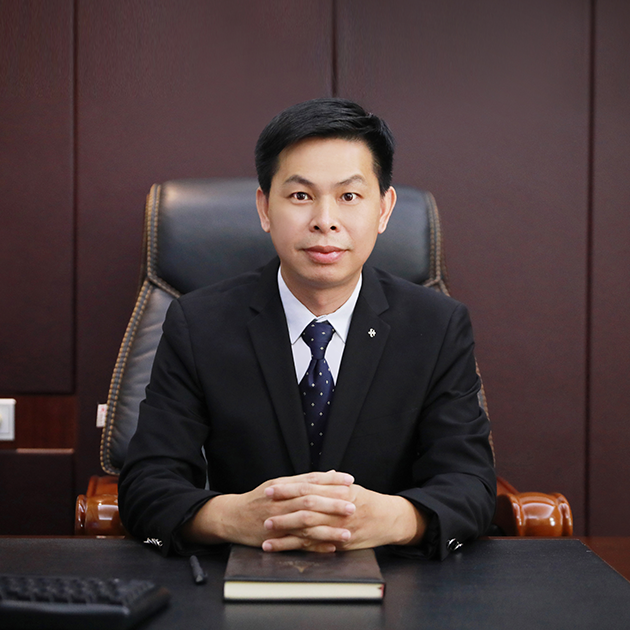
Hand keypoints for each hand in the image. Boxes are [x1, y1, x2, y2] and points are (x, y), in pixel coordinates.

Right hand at [181, 470, 355, 551]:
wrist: (232, 516)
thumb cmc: (258, 499)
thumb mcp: (279, 484)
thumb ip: (304, 480)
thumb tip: (330, 473)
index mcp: (283, 486)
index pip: (311, 480)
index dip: (331, 480)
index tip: (349, 481)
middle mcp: (281, 501)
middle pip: (310, 500)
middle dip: (333, 504)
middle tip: (353, 506)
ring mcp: (279, 520)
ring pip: (306, 524)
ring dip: (328, 529)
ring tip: (347, 533)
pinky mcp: (276, 538)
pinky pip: (298, 544)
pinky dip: (315, 546)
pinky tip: (330, 548)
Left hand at [261, 481, 426, 551]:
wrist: (390, 520)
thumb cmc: (369, 502)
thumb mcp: (351, 488)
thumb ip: (331, 483)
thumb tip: (314, 477)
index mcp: (338, 492)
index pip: (308, 489)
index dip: (288, 489)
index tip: (271, 488)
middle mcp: (336, 510)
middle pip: (304, 508)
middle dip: (282, 508)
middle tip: (263, 507)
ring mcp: (336, 528)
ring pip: (306, 529)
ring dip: (284, 530)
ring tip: (265, 530)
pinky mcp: (336, 543)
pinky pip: (312, 547)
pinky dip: (293, 547)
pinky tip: (277, 548)